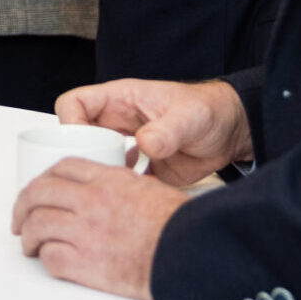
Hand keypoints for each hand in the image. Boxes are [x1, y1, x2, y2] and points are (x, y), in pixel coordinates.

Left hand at [12, 160, 186, 299]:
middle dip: (22, 206)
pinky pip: (51, 258)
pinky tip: (49, 260)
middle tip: (20, 219)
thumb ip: (120, 183)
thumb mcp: (148, 188)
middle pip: (38, 193)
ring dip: (28, 236)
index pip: (62, 167)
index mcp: (107, 179)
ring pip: (37, 225)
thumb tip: (107, 185)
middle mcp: (91, 201)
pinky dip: (45, 259)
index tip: (39, 189)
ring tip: (30, 245)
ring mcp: (85, 232)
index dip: (43, 177)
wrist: (187, 256)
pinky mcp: (85, 264)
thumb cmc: (177, 226)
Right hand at [57, 78, 252, 187]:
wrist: (230, 134)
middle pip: (76, 136)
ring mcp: (125, 147)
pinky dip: (116, 190)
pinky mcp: (138, 169)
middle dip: (77, 156)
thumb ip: (167, 130)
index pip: (74, 103)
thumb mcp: (190, 117)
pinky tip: (128, 199)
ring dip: (96, 175)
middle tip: (94, 175)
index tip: (82, 144)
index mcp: (120, 100)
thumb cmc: (209, 112)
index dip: (70, 123)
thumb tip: (144, 144)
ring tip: (108, 190)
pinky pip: (115, 180)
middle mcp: (116, 123)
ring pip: (92, 160)